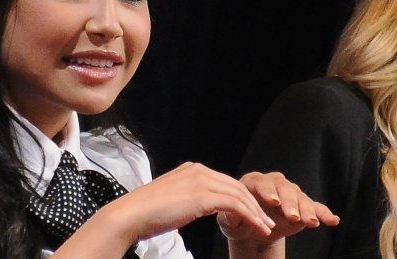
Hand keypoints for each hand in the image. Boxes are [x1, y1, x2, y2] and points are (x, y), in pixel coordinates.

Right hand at [50, 162, 277, 258]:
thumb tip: (197, 206)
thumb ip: (187, 198)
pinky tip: (259, 229)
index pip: (225, 182)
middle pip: (236, 186)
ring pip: (240, 195)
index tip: (253, 213)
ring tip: (266, 228)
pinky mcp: (203, 195)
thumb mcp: (172, 200)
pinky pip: (236, 206)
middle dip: (254, 205)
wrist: (132, 215)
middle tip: (266, 221)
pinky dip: (252, 217)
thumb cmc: (146, 214)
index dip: (242, 198)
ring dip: (257, 213)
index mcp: (190, 170)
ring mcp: (200, 180)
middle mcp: (197, 170)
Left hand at [219, 171, 339, 244]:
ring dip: (306, 210)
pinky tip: (333, 220)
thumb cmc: (237, 221)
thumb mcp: (229, 220)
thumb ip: (230, 216)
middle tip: (292, 217)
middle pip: (285, 189)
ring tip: (311, 222)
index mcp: (253, 182)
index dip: (268, 192)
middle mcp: (274, 184)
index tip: (273, 202)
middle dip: (289, 203)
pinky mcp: (303, 206)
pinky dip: (324, 213)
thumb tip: (233, 215)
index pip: (261, 183)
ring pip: (301, 198)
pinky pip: (316, 207)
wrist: (252, 231)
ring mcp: (290, 194)